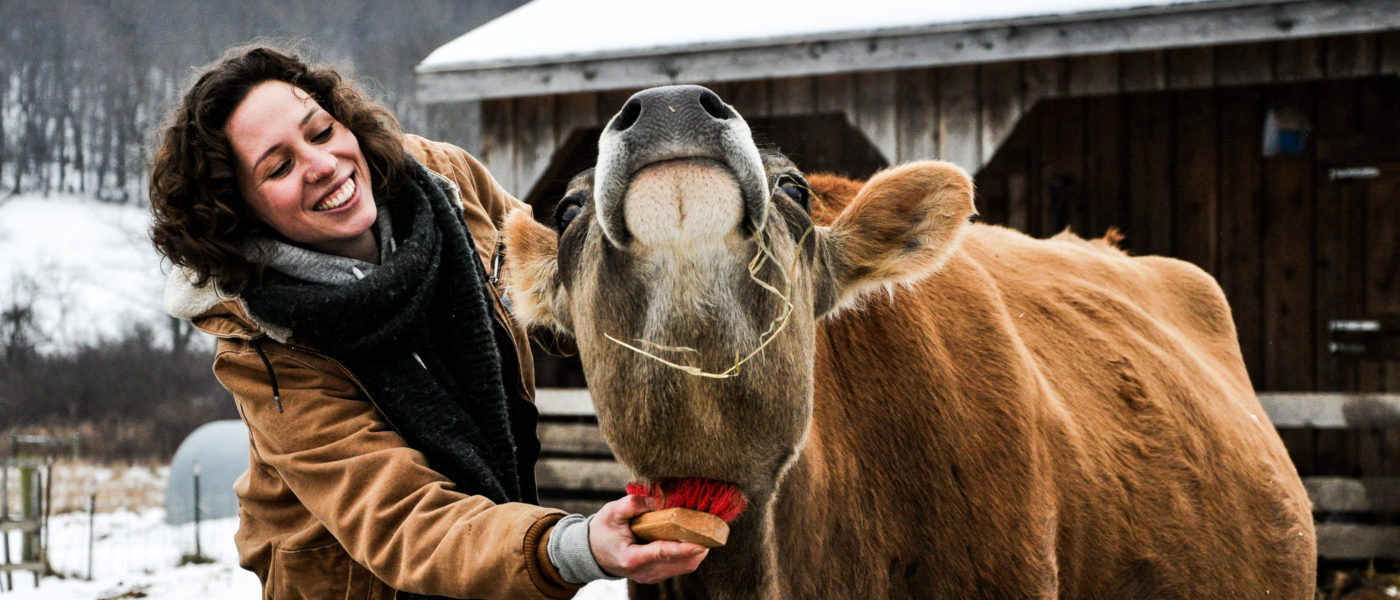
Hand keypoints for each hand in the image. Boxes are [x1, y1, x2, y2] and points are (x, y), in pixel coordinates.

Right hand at [589, 495, 709, 583]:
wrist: (592, 552)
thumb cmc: (603, 531)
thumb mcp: (612, 512)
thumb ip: (634, 503)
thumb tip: (658, 496)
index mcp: (631, 558)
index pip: (662, 553)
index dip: (684, 548)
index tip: (702, 543)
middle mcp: (644, 572)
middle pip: (681, 563)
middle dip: (699, 546)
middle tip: (710, 526)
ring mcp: (651, 576)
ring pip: (685, 566)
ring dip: (698, 549)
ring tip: (705, 528)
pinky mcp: (657, 574)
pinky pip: (681, 566)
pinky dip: (691, 552)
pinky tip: (693, 535)